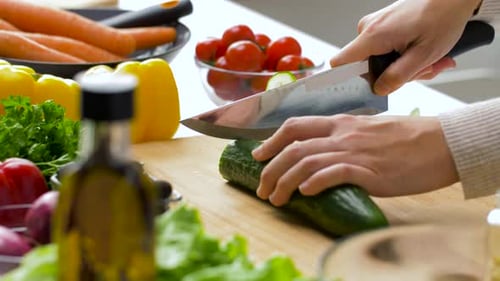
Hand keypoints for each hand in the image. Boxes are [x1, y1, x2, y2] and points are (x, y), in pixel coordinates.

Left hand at [252, 115, 457, 205]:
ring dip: (284, 182)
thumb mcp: (370, 129)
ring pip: (305, 162)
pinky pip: (333, 173)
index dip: (271, 140)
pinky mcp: (369, 171)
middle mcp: (342, 134)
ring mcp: (354, 151)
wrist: (442, 143)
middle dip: (270, 168)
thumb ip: (347, 137)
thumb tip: (327, 152)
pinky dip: (313, 183)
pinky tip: (304, 193)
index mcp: (342, 123)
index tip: (259, 155)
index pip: (295, 125)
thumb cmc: (409, 138)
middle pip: (293, 147)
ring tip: (276, 199)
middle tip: (262, 188)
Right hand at [330, 0, 480, 94]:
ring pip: (380, 58)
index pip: (340, 63)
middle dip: (394, 74)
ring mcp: (375, 25)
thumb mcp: (423, 56)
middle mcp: (369, 28)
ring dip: (404, 65)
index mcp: (373, 35)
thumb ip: (397, 77)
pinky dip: (405, 54)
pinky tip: (423, 52)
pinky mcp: (384, 24)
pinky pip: (386, 48)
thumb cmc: (443, 17)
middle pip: (366, 66)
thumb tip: (379, 89)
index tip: (363, 88)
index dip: (347, 80)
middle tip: (421, 70)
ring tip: (428, 60)